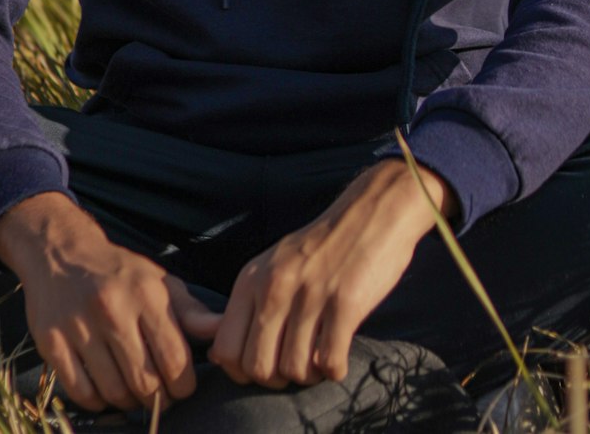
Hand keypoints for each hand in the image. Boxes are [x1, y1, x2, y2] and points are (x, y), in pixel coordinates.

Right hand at [0, 193, 221, 413]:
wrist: (63, 253)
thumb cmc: (121, 273)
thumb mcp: (161, 282)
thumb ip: (192, 312)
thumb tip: (222, 330)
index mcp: (147, 294)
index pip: (174, 358)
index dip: (184, 385)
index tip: (184, 388)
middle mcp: (113, 309)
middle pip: (144, 381)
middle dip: (159, 399)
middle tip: (162, 399)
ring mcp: (80, 326)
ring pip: (113, 391)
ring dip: (129, 403)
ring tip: (136, 396)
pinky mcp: (51, 342)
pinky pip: (80, 391)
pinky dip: (97, 402)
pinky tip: (106, 393)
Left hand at [208, 158, 454, 388]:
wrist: (375, 209)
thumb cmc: (324, 244)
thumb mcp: (274, 262)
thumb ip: (249, 302)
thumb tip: (215, 348)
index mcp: (253, 278)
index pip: (226, 350)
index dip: (243, 370)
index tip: (267, 364)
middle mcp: (276, 286)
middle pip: (259, 368)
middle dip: (278, 379)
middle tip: (297, 366)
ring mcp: (311, 295)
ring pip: (295, 370)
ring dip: (310, 376)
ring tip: (321, 358)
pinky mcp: (346, 303)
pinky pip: (329, 363)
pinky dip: (334, 370)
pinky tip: (339, 355)